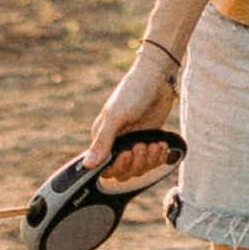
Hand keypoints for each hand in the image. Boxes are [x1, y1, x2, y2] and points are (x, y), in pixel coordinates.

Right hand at [81, 46, 180, 176]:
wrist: (158, 77)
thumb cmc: (133, 92)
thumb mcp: (116, 116)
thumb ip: (103, 142)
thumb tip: (87, 166)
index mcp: (103, 137)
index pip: (106, 168)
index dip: (118, 167)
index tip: (128, 153)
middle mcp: (117, 142)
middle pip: (125, 172)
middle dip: (136, 163)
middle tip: (142, 145)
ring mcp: (134, 141)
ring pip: (140, 168)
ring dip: (149, 160)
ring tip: (155, 144)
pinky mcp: (149, 139)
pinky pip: (152, 160)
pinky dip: (158, 156)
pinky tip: (161, 144)